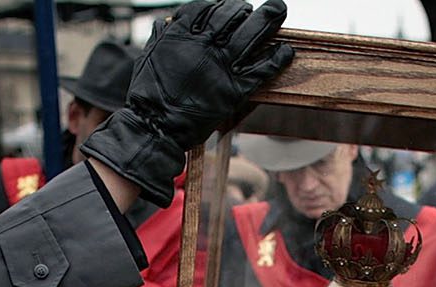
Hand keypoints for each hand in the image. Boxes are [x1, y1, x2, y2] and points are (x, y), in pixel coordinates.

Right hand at [82, 0, 295, 206]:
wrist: (155, 125)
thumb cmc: (149, 93)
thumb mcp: (150, 54)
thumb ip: (162, 34)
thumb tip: (167, 21)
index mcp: (183, 34)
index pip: (206, 8)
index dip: (219, 5)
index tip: (226, 8)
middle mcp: (206, 45)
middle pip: (233, 14)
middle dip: (245, 9)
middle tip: (254, 9)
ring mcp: (223, 66)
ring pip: (252, 34)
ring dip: (268, 19)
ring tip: (277, 10)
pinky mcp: (235, 89)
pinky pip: (263, 68)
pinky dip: (278, 57)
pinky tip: (286, 50)